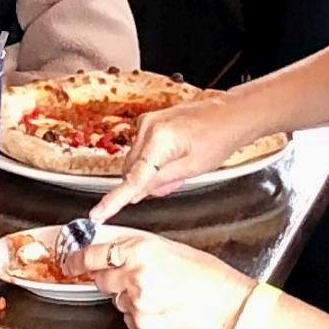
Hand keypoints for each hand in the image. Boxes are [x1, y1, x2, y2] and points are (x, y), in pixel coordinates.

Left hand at [88, 229, 255, 328]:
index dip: (77, 259)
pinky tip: (162, 308)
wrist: (229, 307)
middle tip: (134, 278)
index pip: (92, 254)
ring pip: (115, 300)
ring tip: (158, 294)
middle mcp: (135, 276)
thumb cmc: (208, 276)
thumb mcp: (169, 247)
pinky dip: (139, 315)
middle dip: (110, 277)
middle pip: (100, 278)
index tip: (69, 262)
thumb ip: (134, 246)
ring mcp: (137, 303)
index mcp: (141, 250)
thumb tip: (107, 246)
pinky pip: (129, 318)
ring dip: (128, 297)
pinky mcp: (143, 326)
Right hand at [102, 92, 262, 214]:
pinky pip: (141, 149)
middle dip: (144, 183)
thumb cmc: (218, 139)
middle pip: (131, 170)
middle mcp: (147, 127)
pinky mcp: (149, 121)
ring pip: (135, 161)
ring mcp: (147, 122)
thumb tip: (136, 194)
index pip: (132, 178)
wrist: (230, 114)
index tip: (98, 214)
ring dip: (149, 172)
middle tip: (172, 183)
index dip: (113, 200)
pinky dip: (152, 160)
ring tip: (178, 168)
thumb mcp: (193, 168)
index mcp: (159, 139)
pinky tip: (173, 158)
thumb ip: (161, 181)